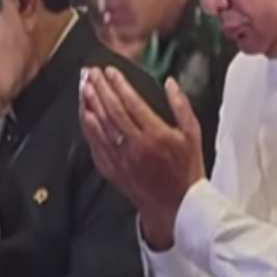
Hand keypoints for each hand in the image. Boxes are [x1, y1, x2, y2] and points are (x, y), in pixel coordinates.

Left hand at [80, 68, 204, 249]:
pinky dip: (87, 128)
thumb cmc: (186, 169)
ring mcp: (120, 158)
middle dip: (99, 89)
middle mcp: (135, 145)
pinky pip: (94, 145)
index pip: (131, 102)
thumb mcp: (193, 134)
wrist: (176, 205)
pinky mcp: (112, 169)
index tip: (110, 71)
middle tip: (90, 73)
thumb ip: (181, 106)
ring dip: (89, 104)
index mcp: (156, 134)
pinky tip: (84, 115)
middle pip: (111, 111)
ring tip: (82, 87)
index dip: (118, 84)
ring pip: (99, 126)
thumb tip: (170, 83)